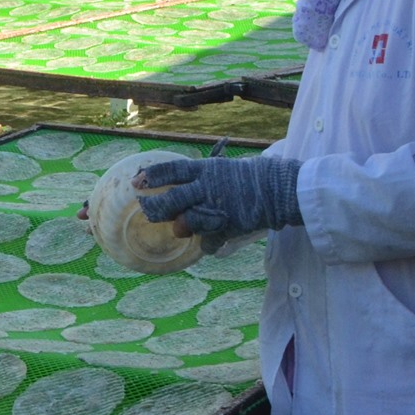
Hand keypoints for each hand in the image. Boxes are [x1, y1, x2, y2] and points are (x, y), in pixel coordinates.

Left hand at [134, 155, 302, 237]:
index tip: (136, 183)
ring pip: (186, 224)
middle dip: (155, 208)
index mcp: (205, 170)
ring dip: (182, 227)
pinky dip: (209, 244)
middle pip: (171, 201)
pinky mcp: (228, 227)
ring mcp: (217, 209)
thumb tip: (171, 187)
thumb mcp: (220, 170)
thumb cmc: (246, 178)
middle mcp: (207, 189)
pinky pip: (208, 242)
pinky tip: (211, 241)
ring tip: (182, 227)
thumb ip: (197, 180)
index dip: (151, 177)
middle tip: (147, 210)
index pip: (171, 170)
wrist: (278, 189)